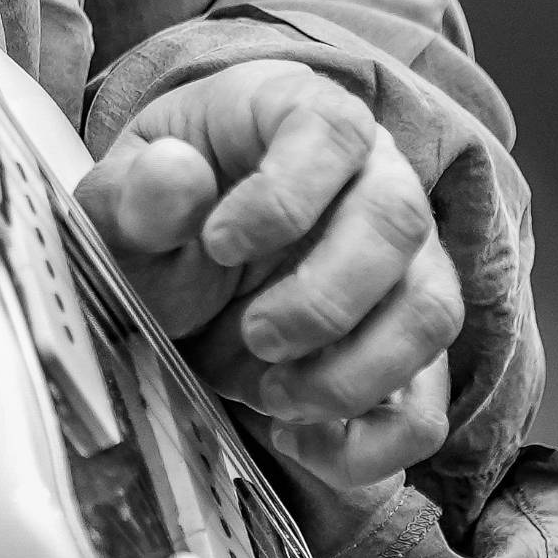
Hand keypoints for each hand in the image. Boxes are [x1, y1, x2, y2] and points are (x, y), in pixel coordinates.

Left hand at [76, 61, 461, 489]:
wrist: (185, 270)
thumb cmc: (163, 220)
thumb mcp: (127, 203)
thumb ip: (139, 194)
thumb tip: (176, 173)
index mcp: (303, 115)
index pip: (333, 132)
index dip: (285, 194)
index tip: (218, 245)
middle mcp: (377, 176)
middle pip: (400, 221)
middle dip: (324, 297)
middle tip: (254, 335)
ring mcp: (408, 261)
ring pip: (430, 311)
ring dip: (353, 372)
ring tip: (272, 394)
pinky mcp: (404, 345)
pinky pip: (426, 403)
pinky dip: (369, 442)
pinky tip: (297, 439)